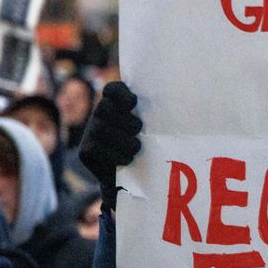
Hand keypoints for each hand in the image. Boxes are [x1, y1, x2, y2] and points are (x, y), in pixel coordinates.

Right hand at [78, 81, 143, 211]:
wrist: (126, 178)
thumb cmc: (144, 148)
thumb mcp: (150, 130)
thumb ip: (153, 118)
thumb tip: (182, 111)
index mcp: (116, 104)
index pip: (112, 89)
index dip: (121, 94)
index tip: (133, 103)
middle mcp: (99, 115)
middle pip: (104, 107)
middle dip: (125, 121)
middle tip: (139, 131)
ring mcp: (90, 132)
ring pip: (100, 129)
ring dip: (123, 140)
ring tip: (136, 148)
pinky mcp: (85, 151)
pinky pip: (96, 148)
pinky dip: (115, 155)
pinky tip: (127, 160)